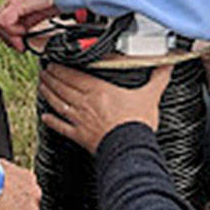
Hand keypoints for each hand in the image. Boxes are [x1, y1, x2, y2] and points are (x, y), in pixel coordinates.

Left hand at [0, 0, 60, 49]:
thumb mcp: (44, 14)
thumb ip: (34, 23)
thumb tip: (31, 36)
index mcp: (18, 2)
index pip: (3, 22)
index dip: (10, 36)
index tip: (21, 45)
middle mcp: (13, 0)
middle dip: (7, 38)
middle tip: (20, 46)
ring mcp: (14, 0)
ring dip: (10, 36)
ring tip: (23, 41)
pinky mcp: (18, 3)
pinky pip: (5, 22)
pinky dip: (12, 32)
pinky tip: (25, 34)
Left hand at [40, 62, 166, 153]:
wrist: (131, 147)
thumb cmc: (138, 123)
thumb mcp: (150, 94)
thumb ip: (158, 77)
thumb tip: (167, 64)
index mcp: (98, 90)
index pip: (72, 75)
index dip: (59, 68)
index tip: (53, 62)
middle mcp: (85, 103)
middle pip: (61, 87)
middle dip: (50, 77)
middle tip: (44, 71)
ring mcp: (80, 119)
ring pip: (57, 103)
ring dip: (47, 93)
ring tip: (41, 86)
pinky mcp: (79, 136)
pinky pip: (60, 127)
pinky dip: (51, 121)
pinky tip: (45, 117)